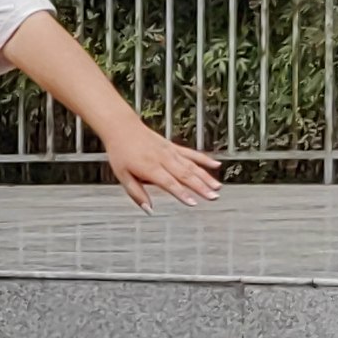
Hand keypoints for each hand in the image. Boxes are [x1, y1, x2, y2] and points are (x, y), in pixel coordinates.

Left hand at [105, 128, 223, 209]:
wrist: (122, 127)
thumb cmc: (120, 152)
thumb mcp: (122, 176)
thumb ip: (136, 194)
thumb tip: (148, 210)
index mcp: (150, 167)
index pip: (169, 183)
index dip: (182, 193)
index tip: (193, 203)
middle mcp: (163, 159)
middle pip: (185, 175)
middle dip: (200, 187)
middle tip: (213, 197)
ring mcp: (170, 151)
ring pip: (192, 165)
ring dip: (206, 177)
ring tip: (217, 187)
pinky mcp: (173, 146)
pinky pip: (191, 153)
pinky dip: (204, 159)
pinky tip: (216, 165)